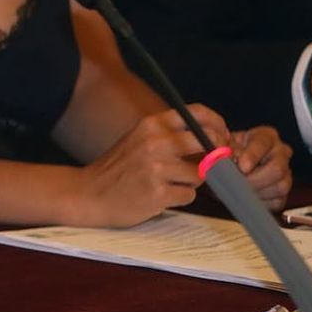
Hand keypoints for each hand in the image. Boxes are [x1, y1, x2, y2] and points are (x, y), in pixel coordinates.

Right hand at [78, 104, 229, 226]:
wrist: (88, 193)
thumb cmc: (118, 168)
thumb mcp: (139, 139)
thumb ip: (170, 136)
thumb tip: (213, 140)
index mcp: (150, 124)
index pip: (197, 114)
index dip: (217, 125)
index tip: (222, 137)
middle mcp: (155, 142)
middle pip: (207, 143)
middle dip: (215, 156)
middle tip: (209, 166)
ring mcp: (156, 168)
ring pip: (200, 174)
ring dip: (190, 182)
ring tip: (169, 184)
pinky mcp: (158, 193)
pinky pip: (188, 195)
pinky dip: (179, 198)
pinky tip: (160, 196)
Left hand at [230, 125, 293, 210]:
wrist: (227, 166)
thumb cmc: (226, 152)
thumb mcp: (221, 144)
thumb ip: (222, 147)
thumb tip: (225, 155)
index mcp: (266, 136)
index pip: (263, 143)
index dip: (252, 156)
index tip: (241, 167)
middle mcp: (280, 152)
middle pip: (277, 168)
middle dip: (254, 179)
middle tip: (237, 183)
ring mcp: (285, 172)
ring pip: (280, 186)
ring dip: (257, 192)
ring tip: (239, 190)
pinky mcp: (284, 191)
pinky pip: (278, 201)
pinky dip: (260, 202)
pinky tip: (247, 197)